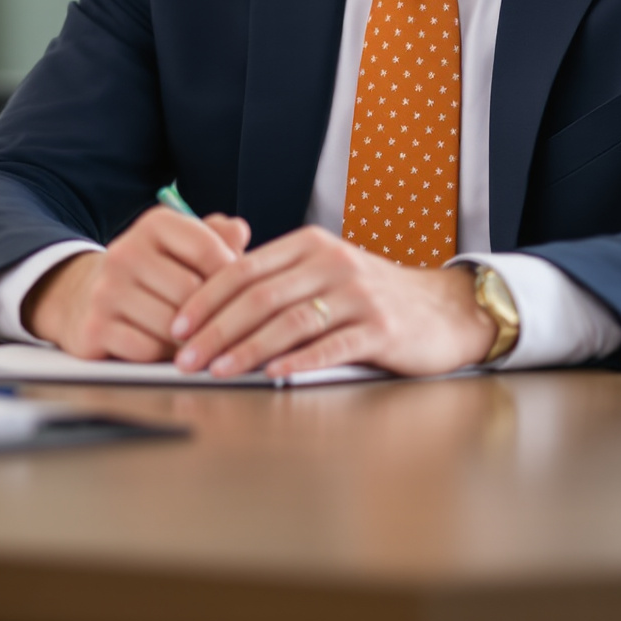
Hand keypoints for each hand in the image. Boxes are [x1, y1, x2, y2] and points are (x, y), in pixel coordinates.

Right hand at [25, 207, 251, 359]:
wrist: (84, 296)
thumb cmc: (151, 274)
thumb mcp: (180, 248)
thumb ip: (214, 238)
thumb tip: (240, 231)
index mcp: (154, 225)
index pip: (207, 249)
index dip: (232, 278)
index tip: (242, 295)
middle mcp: (125, 252)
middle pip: (191, 291)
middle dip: (212, 315)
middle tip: (223, 327)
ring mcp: (106, 290)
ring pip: (171, 325)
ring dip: (189, 339)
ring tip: (197, 341)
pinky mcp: (94, 327)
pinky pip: (148, 349)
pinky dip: (163, 356)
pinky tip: (167, 351)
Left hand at [169, 227, 493, 378]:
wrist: (444, 310)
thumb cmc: (372, 296)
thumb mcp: (324, 272)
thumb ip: (278, 280)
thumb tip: (212, 301)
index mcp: (309, 245)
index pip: (243, 269)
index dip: (204, 298)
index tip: (175, 324)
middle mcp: (332, 263)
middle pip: (259, 297)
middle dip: (215, 329)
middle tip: (185, 356)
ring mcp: (358, 295)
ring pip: (288, 322)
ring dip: (246, 349)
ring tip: (218, 369)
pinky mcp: (382, 328)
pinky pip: (331, 345)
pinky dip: (297, 361)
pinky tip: (272, 375)